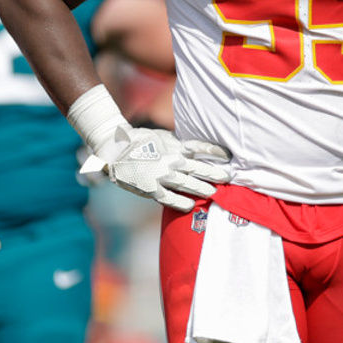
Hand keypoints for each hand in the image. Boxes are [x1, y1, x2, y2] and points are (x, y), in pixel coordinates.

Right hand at [107, 125, 230, 211]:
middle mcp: (171, 160)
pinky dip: (181, 202)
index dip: (215, 151)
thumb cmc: (139, 141)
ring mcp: (162, 175)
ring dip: (201, 188)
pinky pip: (169, 198)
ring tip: (214, 193)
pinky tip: (191, 205)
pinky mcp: (151, 188)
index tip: (228, 155)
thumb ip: (177, 144)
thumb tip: (194, 149)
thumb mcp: (161, 137)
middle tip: (228, 178)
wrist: (114, 149)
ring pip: (187, 183)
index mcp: (174, 146)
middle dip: (214, 173)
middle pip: (198, 167)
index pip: (200, 147)